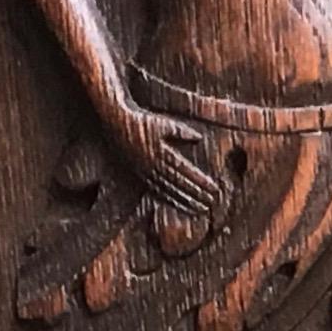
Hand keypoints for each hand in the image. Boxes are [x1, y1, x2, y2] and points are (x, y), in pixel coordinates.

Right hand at [119, 105, 226, 224]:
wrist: (117, 124)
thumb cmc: (143, 121)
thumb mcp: (163, 123)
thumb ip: (181, 132)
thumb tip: (199, 138)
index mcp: (162, 153)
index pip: (186, 171)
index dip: (200, 181)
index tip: (214, 189)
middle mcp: (154, 166)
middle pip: (179, 184)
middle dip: (196, 194)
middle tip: (211, 203)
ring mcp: (147, 172)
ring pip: (169, 191)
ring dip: (186, 201)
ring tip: (200, 209)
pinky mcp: (141, 175)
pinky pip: (158, 191)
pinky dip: (171, 199)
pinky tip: (180, 204)